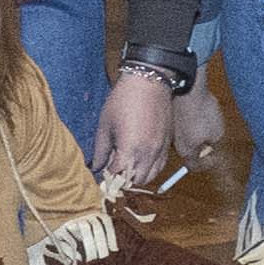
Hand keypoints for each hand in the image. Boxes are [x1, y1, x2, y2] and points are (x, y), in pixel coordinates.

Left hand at [91, 60, 177, 190]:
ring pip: (149, 177)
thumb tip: (96, 167)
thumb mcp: (105, 124)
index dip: (108, 176)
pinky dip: (149, 169)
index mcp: (130, 150)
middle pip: (135, 181)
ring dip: (137, 176)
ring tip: (127, 165)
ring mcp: (160, 150)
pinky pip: (160, 167)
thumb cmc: (123, 100)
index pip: (117, 176)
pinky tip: (140, 159)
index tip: (102, 171)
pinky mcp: (167, 144)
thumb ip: (101, 150)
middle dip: (122, 179)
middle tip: (114, 169)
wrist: (149, 82)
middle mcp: (147, 154)